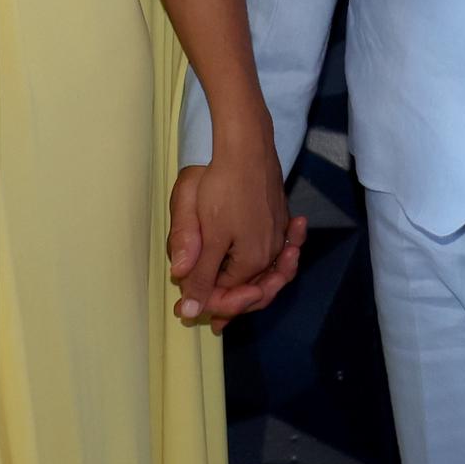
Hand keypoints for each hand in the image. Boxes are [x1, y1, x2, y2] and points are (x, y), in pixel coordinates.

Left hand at [166, 156, 305, 332]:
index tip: (184, 307)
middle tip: (213, 318)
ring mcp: (279, 233)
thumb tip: (189, 310)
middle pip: (253, 290)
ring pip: (266, 272)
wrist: (246, 145)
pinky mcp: (280, 217)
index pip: (228, 295)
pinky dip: (267, 264)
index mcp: (252, 260)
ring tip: (240, 298)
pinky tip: (257, 266)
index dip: (206, 303)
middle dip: (232, 304)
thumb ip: (199, 273)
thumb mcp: (205, 233)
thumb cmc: (222, 186)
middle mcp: (272, 251)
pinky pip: (275, 251)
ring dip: (254, 287)